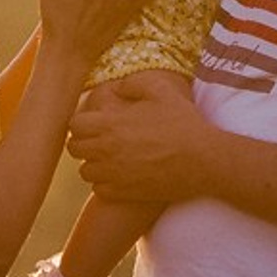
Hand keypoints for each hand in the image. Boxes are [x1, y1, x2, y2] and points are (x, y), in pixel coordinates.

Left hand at [67, 69, 206, 201]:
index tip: (94, 122)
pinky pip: (99, 189)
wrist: (203, 160)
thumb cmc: (183, 122)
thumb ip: (132, 83)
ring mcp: (114, 174)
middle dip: (83, 142)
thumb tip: (116, 88)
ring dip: (93, 163)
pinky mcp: (124, 192)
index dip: (82, 122)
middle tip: (99, 139)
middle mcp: (107, 150)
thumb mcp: (160, 90)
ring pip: (84, 171)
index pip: (74, 124)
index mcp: (111, 124)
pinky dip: (105, 183)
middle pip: (74, 148)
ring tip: (109, 158)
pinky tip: (119, 174)